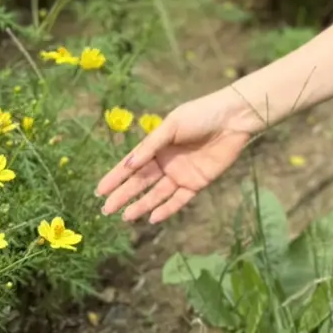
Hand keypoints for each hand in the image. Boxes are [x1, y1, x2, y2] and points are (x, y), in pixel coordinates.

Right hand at [94, 86, 259, 224]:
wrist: (233, 118)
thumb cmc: (201, 115)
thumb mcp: (172, 125)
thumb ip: (150, 146)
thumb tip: (128, 164)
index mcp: (157, 144)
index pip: (132, 164)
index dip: (115, 177)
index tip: (99, 191)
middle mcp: (166, 161)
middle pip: (141, 182)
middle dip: (123, 195)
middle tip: (106, 209)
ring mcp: (181, 173)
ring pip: (157, 194)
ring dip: (142, 205)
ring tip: (125, 217)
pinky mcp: (197, 182)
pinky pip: (179, 200)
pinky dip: (166, 209)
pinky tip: (153, 217)